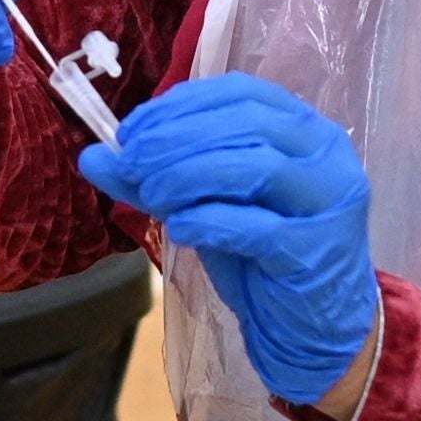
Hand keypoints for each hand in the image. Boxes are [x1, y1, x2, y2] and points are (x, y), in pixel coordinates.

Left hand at [82, 75, 380, 408]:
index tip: (132, 132)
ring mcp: (328, 201)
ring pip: (256, 166)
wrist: (314, 328)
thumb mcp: (206, 206)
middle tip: (132, 163)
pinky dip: (210, 220)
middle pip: (246, 122)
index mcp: (301, 127)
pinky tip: (179, 227)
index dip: (180, 106)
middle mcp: (324, 154)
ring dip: (189, 174)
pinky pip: (258, 226)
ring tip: (150, 194)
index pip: (240, 92)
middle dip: (177, 138)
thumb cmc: (263, 256)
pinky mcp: (316, 250)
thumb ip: (155, 178)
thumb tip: (93, 154)